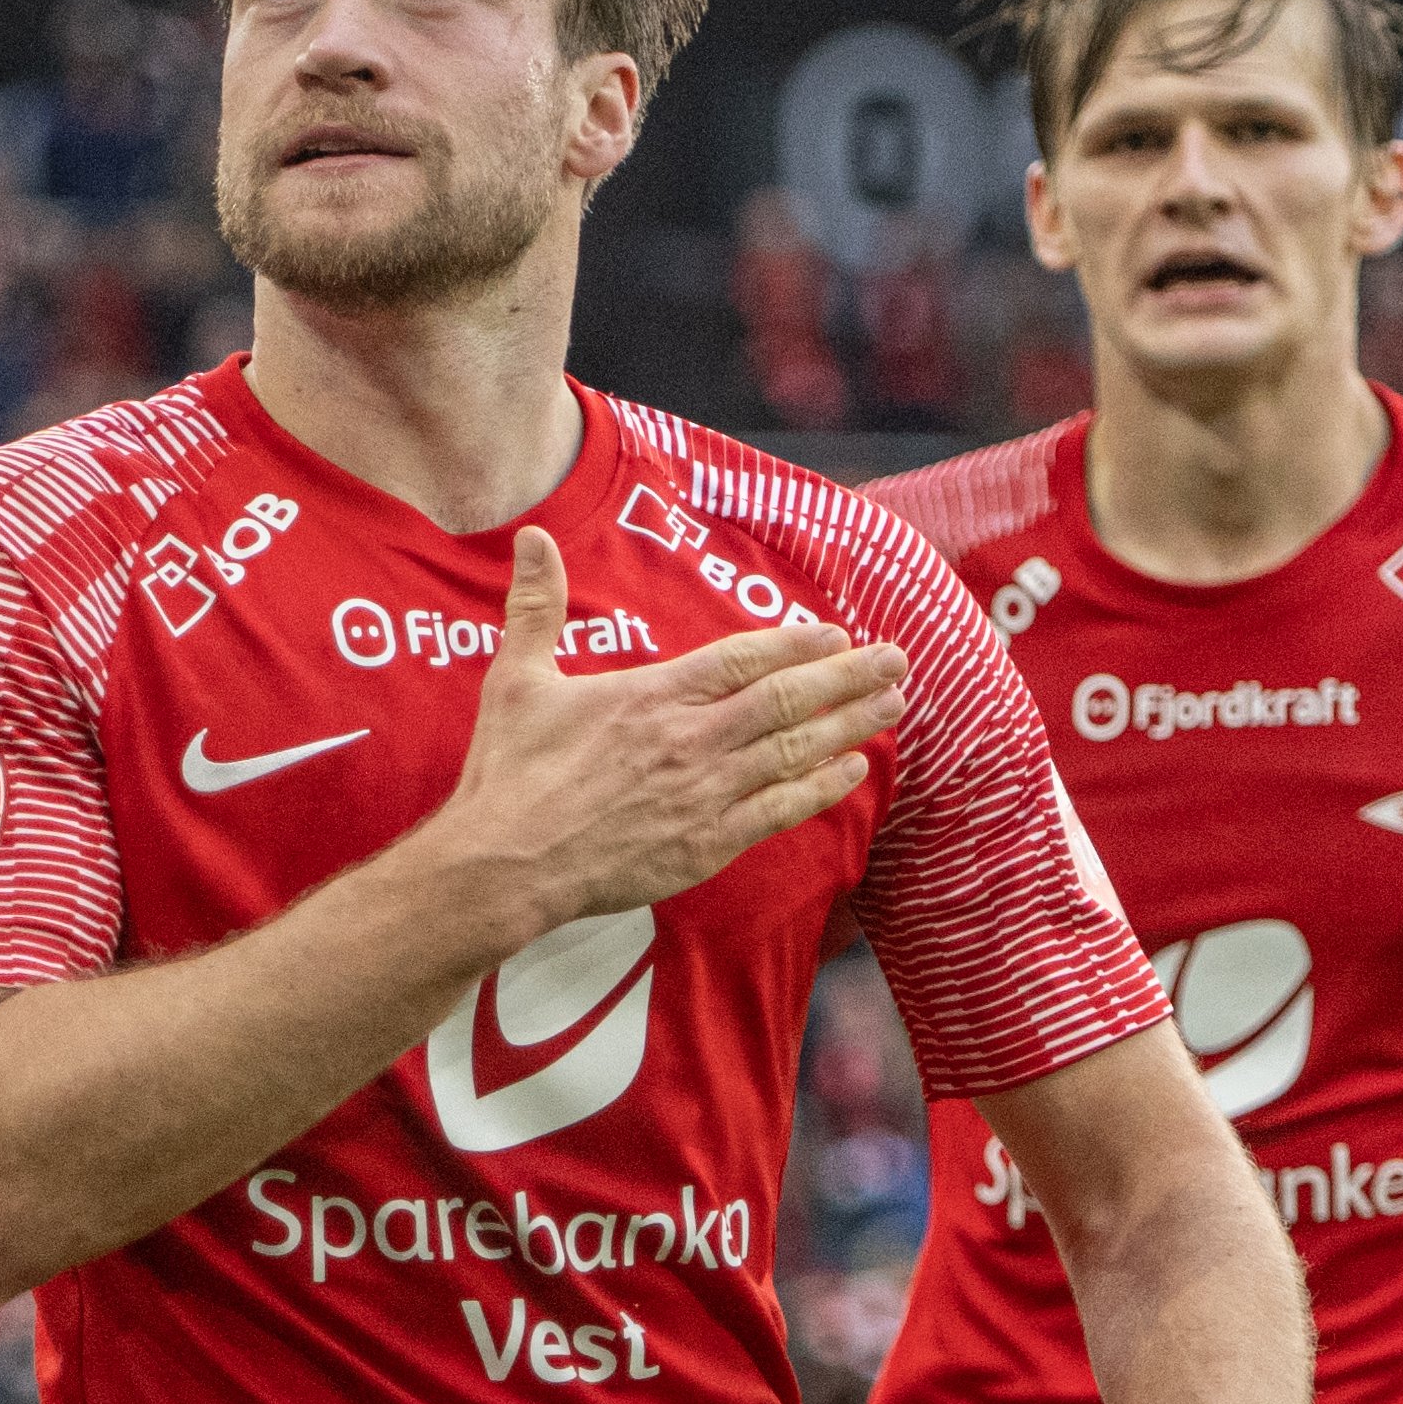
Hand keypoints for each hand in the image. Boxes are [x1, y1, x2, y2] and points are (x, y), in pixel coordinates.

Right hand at [426, 524, 903, 950]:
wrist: (505, 865)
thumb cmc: (509, 774)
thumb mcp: (517, 679)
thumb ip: (536, 606)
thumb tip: (529, 537)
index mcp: (653, 696)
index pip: (743, 659)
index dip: (798, 645)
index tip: (839, 634)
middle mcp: (691, 740)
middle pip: (787, 701)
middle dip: (849, 679)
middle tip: (897, 661)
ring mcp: (704, 795)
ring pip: (794, 753)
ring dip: (849, 726)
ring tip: (893, 706)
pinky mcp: (705, 846)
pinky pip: (778, 812)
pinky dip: (819, 789)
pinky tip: (852, 771)